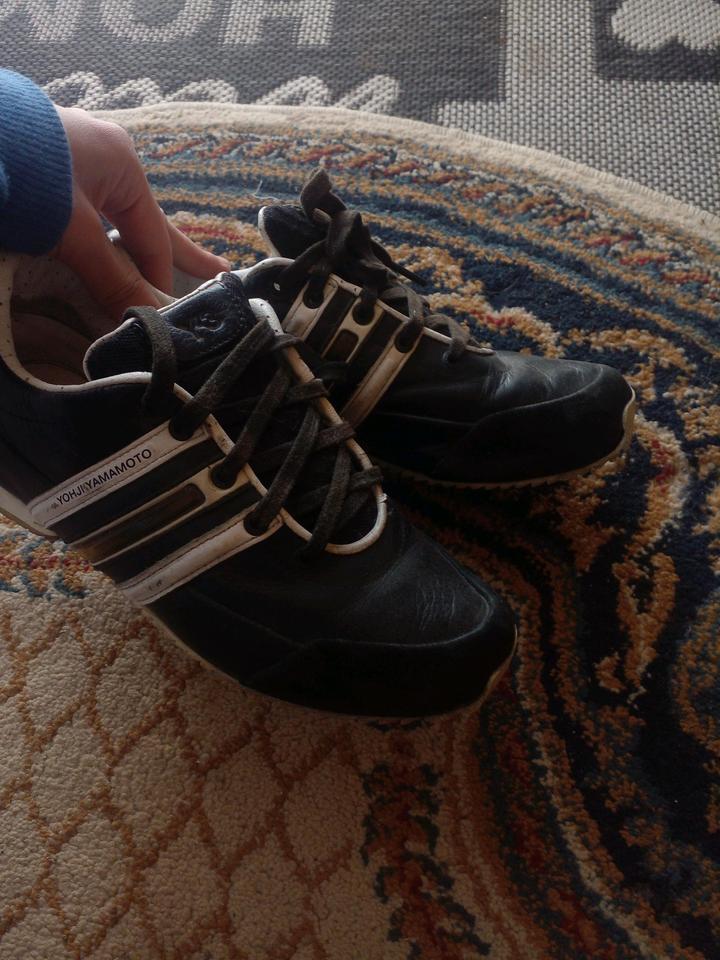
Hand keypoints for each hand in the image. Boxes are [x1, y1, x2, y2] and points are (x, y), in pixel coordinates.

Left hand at [54, 107, 230, 318]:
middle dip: (173, 255)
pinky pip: (84, 214)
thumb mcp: (72, 231)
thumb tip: (146, 320)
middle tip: (217, 275)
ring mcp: (72, 160)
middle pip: (145, 223)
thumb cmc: (27, 174)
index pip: (154, 237)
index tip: (168, 318)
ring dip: (128, 251)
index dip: (162, 281)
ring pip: (112, 220)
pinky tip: (100, 251)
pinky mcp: (43, 167)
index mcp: (123, 164)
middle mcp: (104, 158)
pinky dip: (96, 239)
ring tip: (154, 273)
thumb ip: (111, 276)